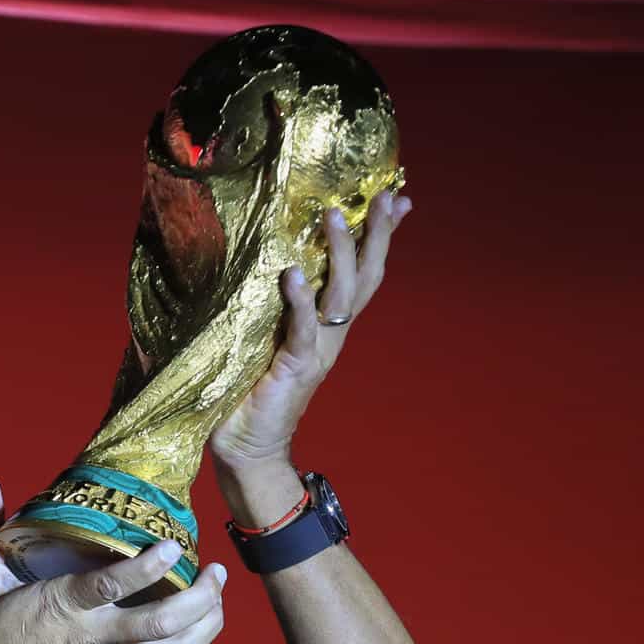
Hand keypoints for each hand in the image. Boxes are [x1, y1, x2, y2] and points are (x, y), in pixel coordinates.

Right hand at [0, 480, 227, 643]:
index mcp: (59, 609)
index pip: (109, 587)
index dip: (147, 568)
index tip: (174, 546)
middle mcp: (90, 639)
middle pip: (160, 623)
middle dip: (200, 598)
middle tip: (216, 571)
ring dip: (205, 624)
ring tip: (218, 597)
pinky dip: (183, 642)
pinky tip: (194, 622)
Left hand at [207, 188, 413, 470]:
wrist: (247, 449)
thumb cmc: (249, 393)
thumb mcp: (265, 341)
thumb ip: (272, 310)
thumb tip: (260, 267)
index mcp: (326, 328)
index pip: (361, 275)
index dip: (379, 238)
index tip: (396, 198)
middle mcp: (330, 336)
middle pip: (364, 277)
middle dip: (375, 235)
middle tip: (383, 194)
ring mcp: (316, 351)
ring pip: (340, 295)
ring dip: (340, 253)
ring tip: (334, 215)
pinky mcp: (295, 368)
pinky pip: (302, 329)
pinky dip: (299, 302)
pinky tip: (294, 275)